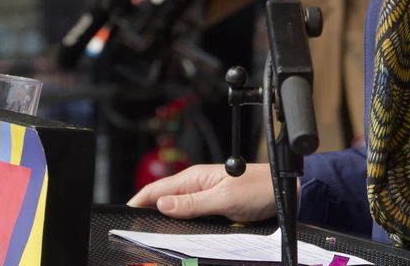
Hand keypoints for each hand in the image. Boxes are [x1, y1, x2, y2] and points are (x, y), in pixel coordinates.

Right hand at [126, 163, 276, 220]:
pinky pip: (191, 215)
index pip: (157, 190)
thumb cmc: (261, 189)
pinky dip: (181, 223)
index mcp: (196, 177)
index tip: (123, 216)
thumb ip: (193, 203)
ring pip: (176, 209)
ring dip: (164, 219)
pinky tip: (177, 232)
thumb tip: (162, 205)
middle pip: (164, 200)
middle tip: (133, 230)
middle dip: (148, 213)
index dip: (138, 202)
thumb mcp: (224, 198)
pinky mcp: (215, 206)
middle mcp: (198, 185)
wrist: (285, 191)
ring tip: (150, 232)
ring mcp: (206, 195)